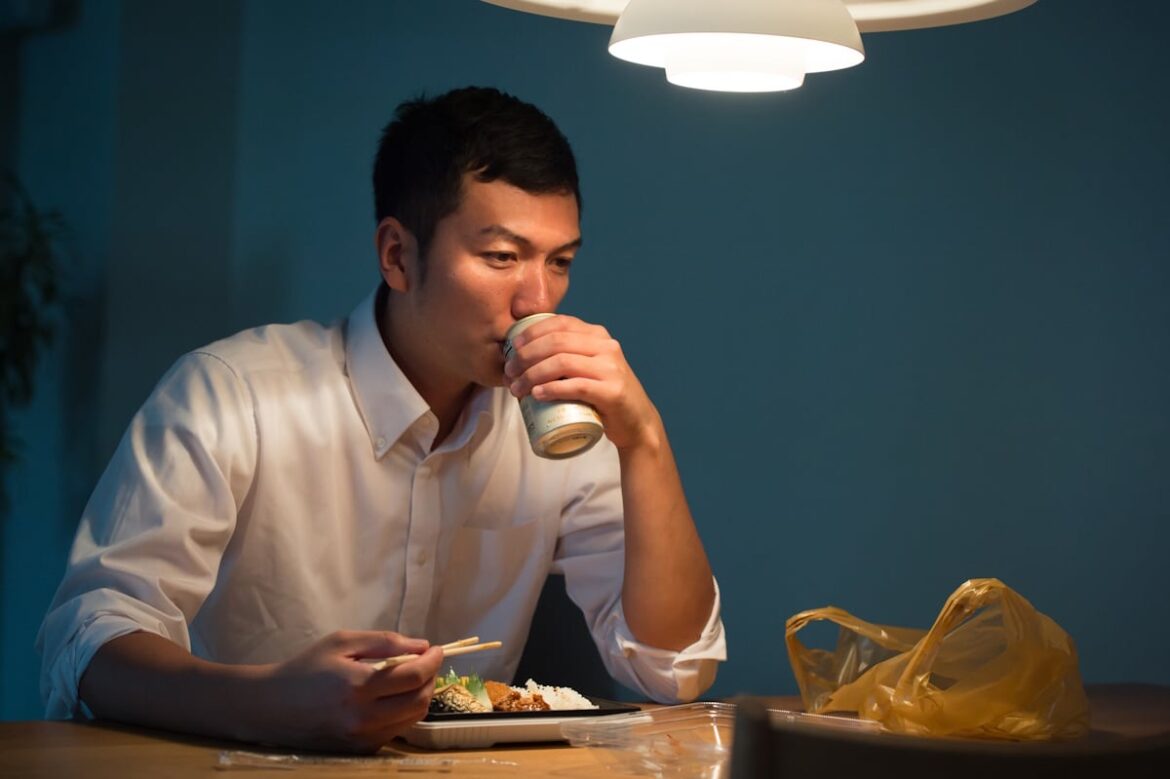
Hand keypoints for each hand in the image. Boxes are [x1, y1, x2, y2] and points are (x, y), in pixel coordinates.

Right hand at [256, 630, 442, 751]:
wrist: (272, 707)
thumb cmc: (306, 668)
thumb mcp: (342, 642)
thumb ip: (384, 642)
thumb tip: (421, 646)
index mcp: (357, 686)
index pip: (412, 676)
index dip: (432, 660)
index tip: (437, 649)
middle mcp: (363, 717)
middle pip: (420, 700)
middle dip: (431, 678)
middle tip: (427, 662)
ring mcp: (362, 738)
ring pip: (412, 718)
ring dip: (421, 696)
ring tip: (412, 678)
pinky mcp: (360, 750)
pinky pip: (396, 730)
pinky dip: (403, 712)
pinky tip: (393, 697)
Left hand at [503, 315, 660, 450]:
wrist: (635, 422)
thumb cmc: (602, 395)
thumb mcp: (588, 365)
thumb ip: (567, 354)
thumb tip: (522, 352)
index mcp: (597, 335)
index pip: (559, 323)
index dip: (530, 333)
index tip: (511, 349)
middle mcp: (606, 346)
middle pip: (556, 342)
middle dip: (525, 356)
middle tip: (509, 373)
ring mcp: (611, 369)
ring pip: (562, 362)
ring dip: (532, 375)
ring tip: (517, 389)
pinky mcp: (612, 392)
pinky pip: (577, 386)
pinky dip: (552, 389)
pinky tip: (537, 395)